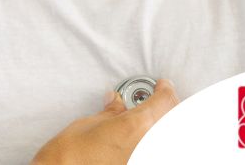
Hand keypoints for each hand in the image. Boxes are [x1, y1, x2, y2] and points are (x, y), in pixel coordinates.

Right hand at [31, 79, 178, 164]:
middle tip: (155, 99)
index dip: (164, 89)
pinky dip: (151, 139)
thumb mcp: (90, 124)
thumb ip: (111, 112)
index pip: (165, 101)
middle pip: (172, 118)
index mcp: (137, 125)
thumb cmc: (72, 153)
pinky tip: (140, 138)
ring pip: (167, 135)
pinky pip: (154, 149)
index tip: (161, 86)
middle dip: (166, 106)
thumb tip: (116, 103)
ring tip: (146, 119)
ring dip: (160, 124)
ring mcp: (147, 158)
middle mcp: (149, 144)